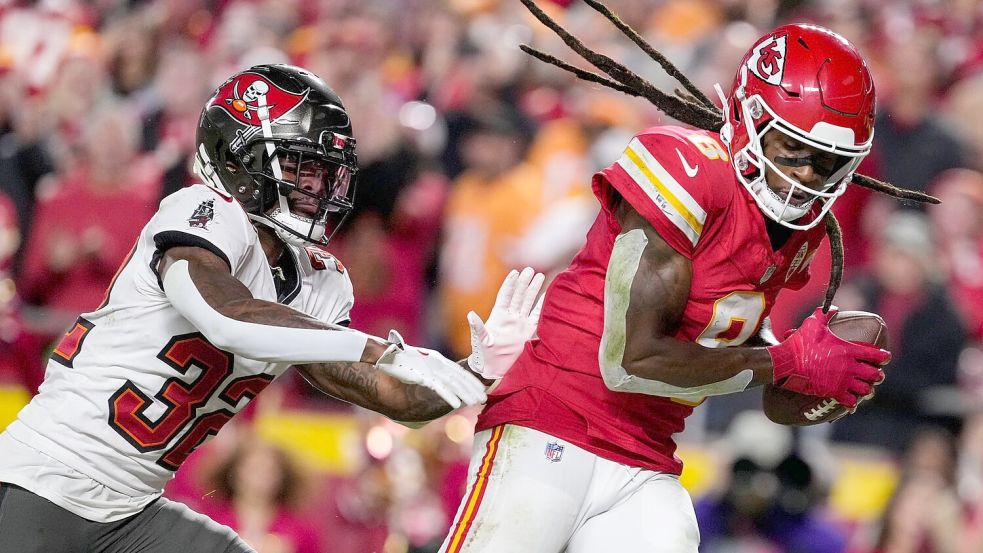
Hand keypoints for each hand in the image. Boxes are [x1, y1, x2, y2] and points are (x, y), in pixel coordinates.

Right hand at [376, 330, 486, 408]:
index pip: (457, 371)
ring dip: (466, 393)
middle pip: (459, 378)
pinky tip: (458, 404)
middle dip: (472, 388)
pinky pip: (439, 388)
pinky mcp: (423, 377)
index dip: (469, 380)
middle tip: (483, 397)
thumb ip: (431, 370)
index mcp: (437, 360)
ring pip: (453, 383)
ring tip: (477, 401)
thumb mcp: (419, 364)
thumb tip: (439, 380)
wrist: (385, 358)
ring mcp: (430, 370)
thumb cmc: (401, 361)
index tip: (479, 388)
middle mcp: (436, 364)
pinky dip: (449, 396)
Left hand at [467, 267, 545, 379]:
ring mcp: (520, 323)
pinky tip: (546, 295)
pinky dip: (541, 306)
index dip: (510, 284)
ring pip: (528, 302)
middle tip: (531, 269)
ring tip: (540, 276)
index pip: (505, 295)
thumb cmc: (483, 354)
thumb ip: (478, 327)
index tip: (515, 272)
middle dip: (524, 282)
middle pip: (518, 295)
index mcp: (498, 316)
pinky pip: (536, 316)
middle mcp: (510, 317)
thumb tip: (470, 314)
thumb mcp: (480, 340)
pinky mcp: (528, 332)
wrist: (493, 369)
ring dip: (534, 290)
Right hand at [767, 307, 889, 407]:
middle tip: (875, 374)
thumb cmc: (800, 343)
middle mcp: (849, 367)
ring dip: (866, 389)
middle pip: (875, 374)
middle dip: (877, 375)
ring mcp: (842, 381)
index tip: (886, 357)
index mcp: (848, 350)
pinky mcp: (832, 392)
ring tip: (864, 388)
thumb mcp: (813, 324)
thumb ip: (826, 314)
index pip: (876, 354)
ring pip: (865, 390)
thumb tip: (834, 307)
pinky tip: (851, 403)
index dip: (884, 356)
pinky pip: (850, 402)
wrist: (786, 363)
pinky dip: (852, 403)